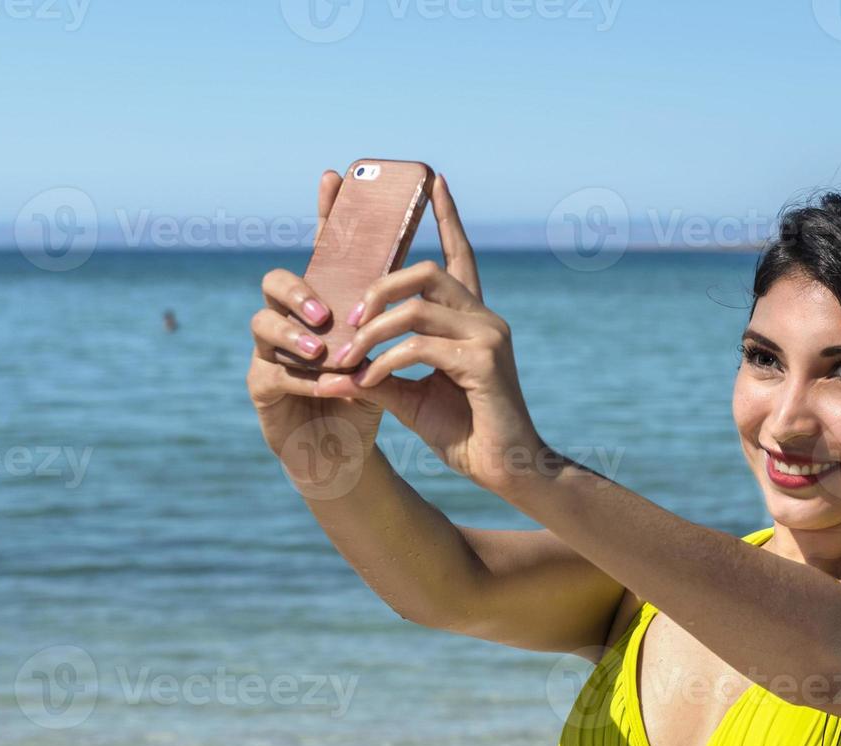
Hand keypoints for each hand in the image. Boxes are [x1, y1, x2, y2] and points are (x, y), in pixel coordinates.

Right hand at [245, 169, 385, 490]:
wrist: (347, 455)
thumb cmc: (370, 396)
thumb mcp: (391, 351)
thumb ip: (399, 315)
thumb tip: (433, 268)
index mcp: (324, 303)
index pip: (320, 251)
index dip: (325, 214)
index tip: (335, 175)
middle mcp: (289, 319)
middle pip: (275, 281)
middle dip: (298, 291)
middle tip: (326, 311)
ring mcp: (268, 351)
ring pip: (262, 324)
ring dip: (296, 336)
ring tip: (327, 353)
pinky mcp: (261, 388)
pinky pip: (273, 374)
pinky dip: (307, 381)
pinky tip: (334, 387)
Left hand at [313, 175, 544, 494]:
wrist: (507, 470)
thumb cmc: (466, 434)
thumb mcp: (412, 399)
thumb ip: (380, 376)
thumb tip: (333, 373)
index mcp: (473, 319)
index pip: (460, 254)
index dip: (448, 216)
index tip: (434, 181)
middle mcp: (485, 318)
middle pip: (424, 272)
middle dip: (378, 286)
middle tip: (349, 317)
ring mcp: (488, 336)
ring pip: (416, 306)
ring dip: (371, 331)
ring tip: (347, 358)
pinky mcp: (484, 361)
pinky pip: (419, 347)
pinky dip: (384, 363)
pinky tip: (366, 384)